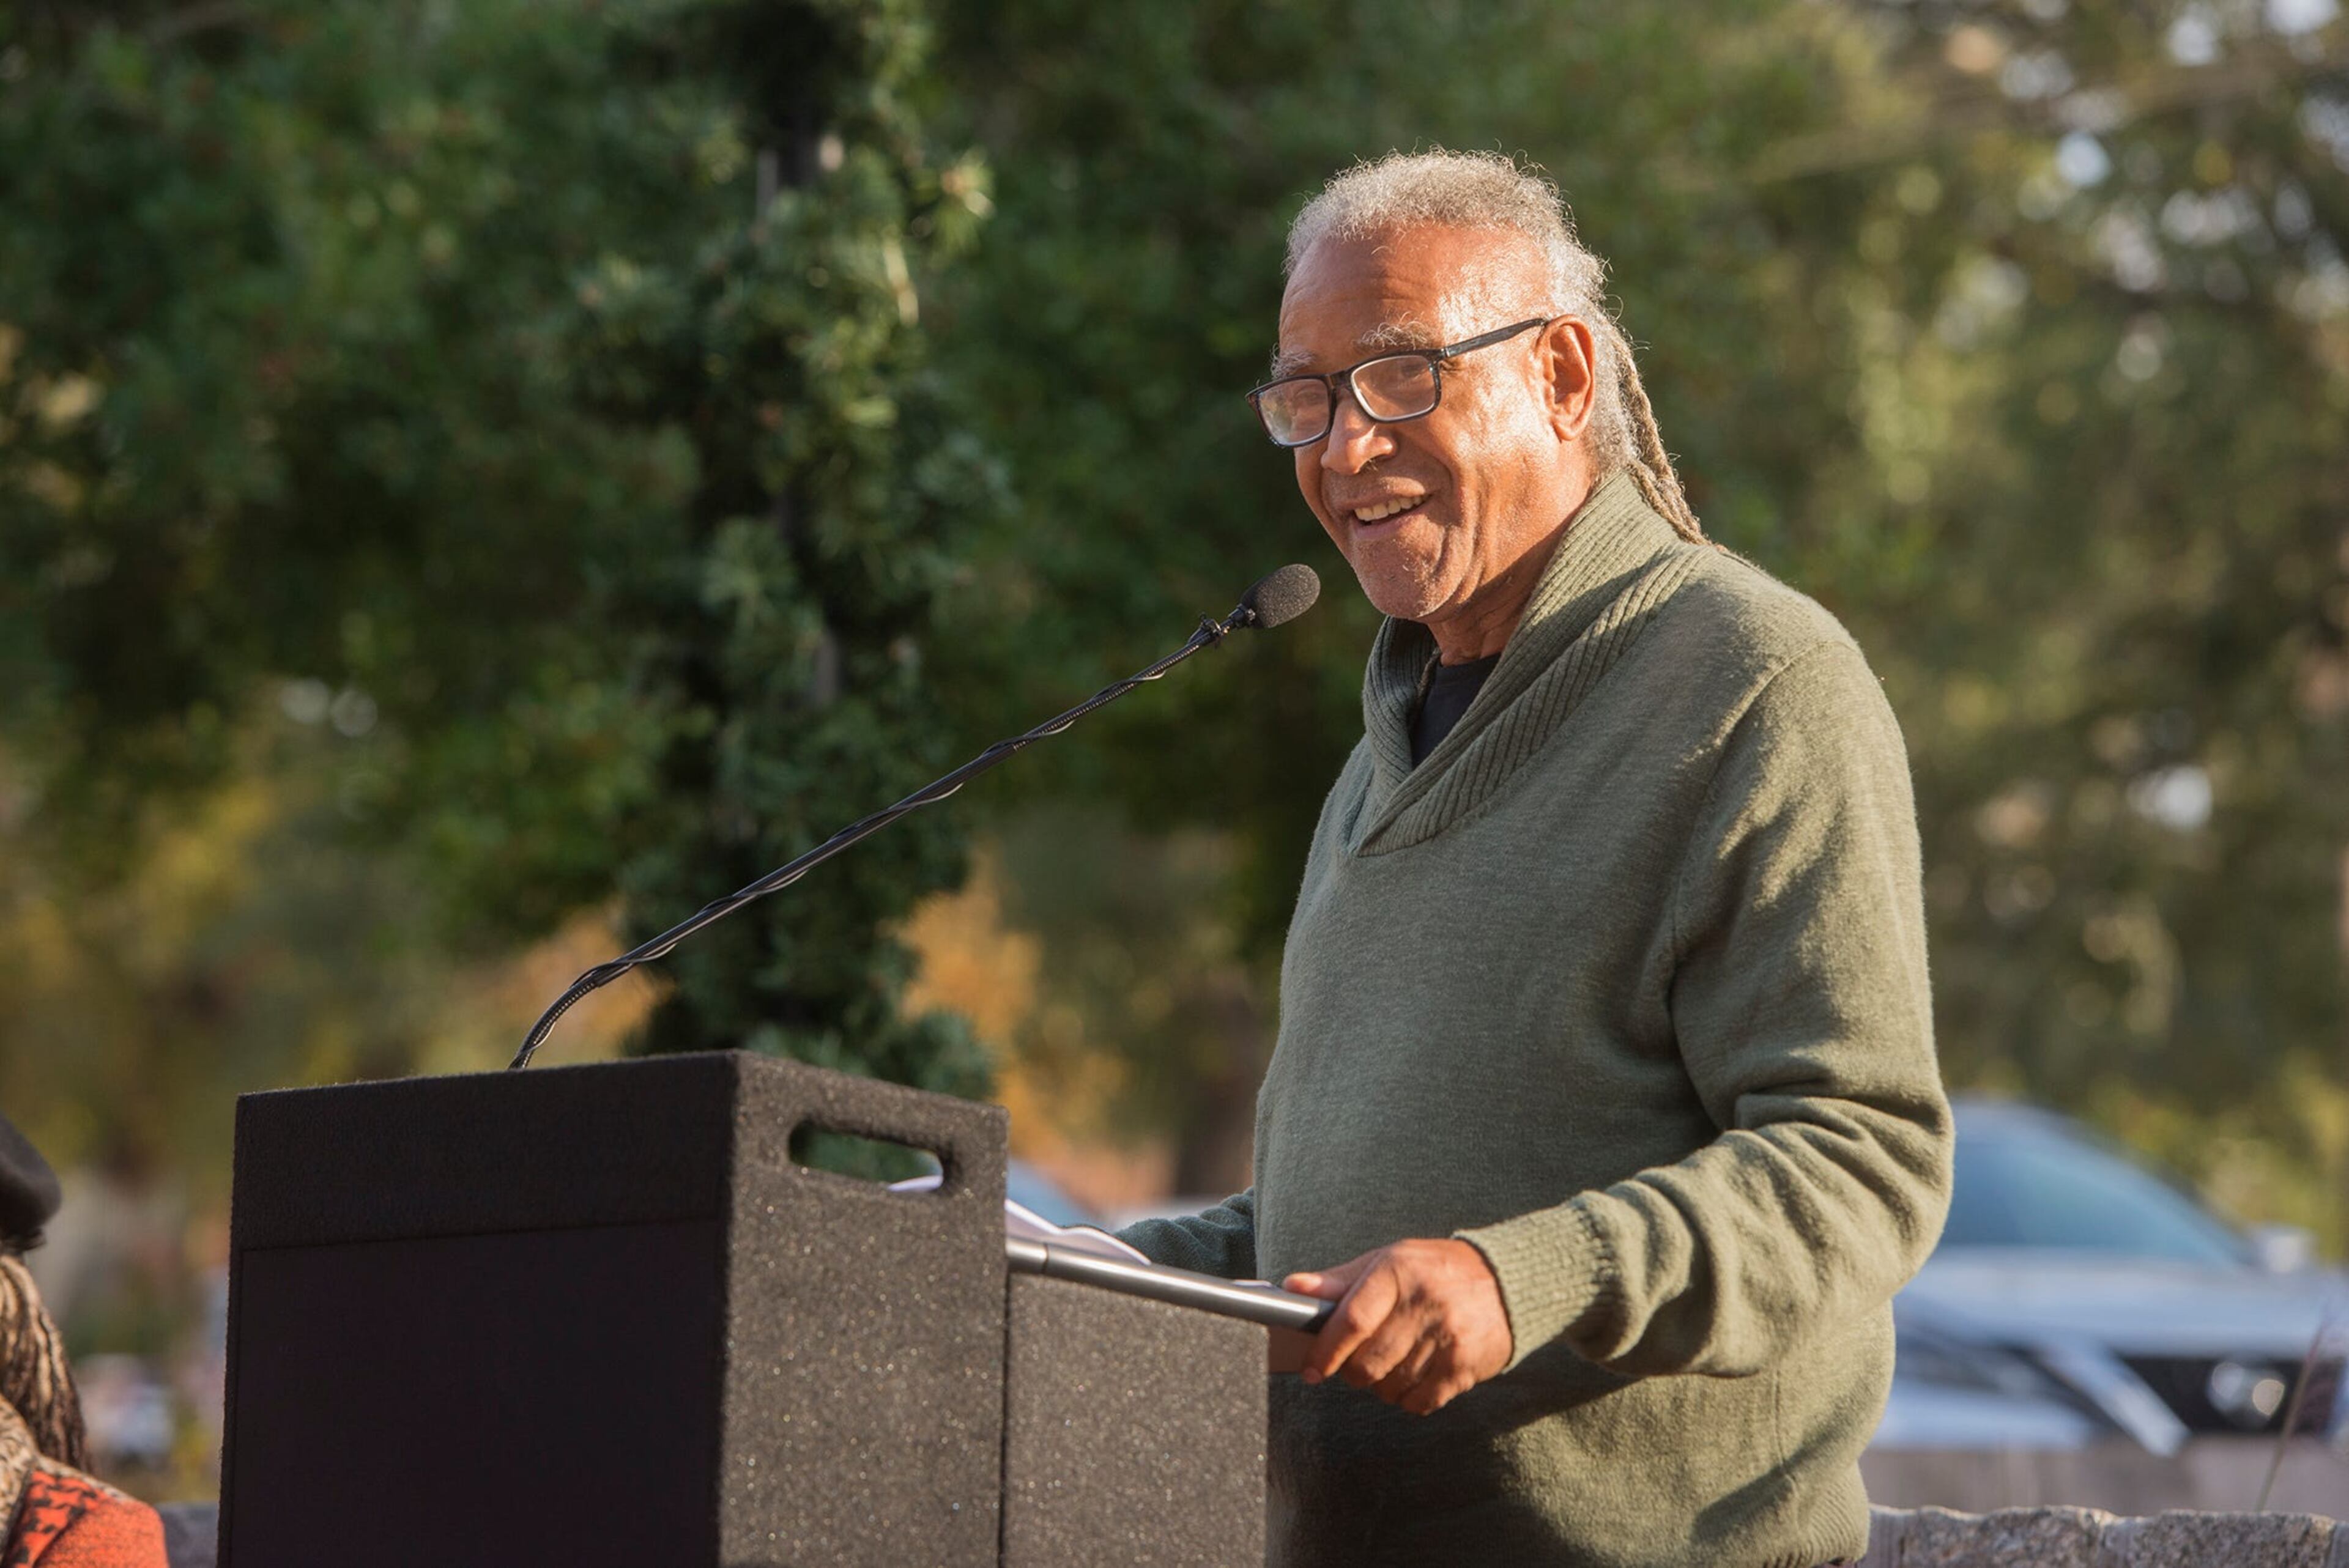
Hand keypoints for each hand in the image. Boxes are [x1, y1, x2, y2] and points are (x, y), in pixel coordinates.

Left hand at [1282, 1238, 1511, 1414]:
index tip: (1311, 1370)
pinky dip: (1408, 1398)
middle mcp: (1422, 1302)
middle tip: (1355, 1365)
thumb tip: (1292, 1288)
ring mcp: (1446, 1336)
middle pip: (1367, 1362)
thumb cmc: (1434, 1271)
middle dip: (1352, 1372)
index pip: (1351, 1321)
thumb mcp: (1387, 1261)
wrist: (1506, 1281)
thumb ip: (1340, 1280)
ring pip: (1390, 1386)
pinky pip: (1419, 1402)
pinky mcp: (1464, 1365)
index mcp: (1396, 1271)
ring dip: (1381, 1385)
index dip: (1325, 1351)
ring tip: (1390, 1365)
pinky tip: (1414, 1378)